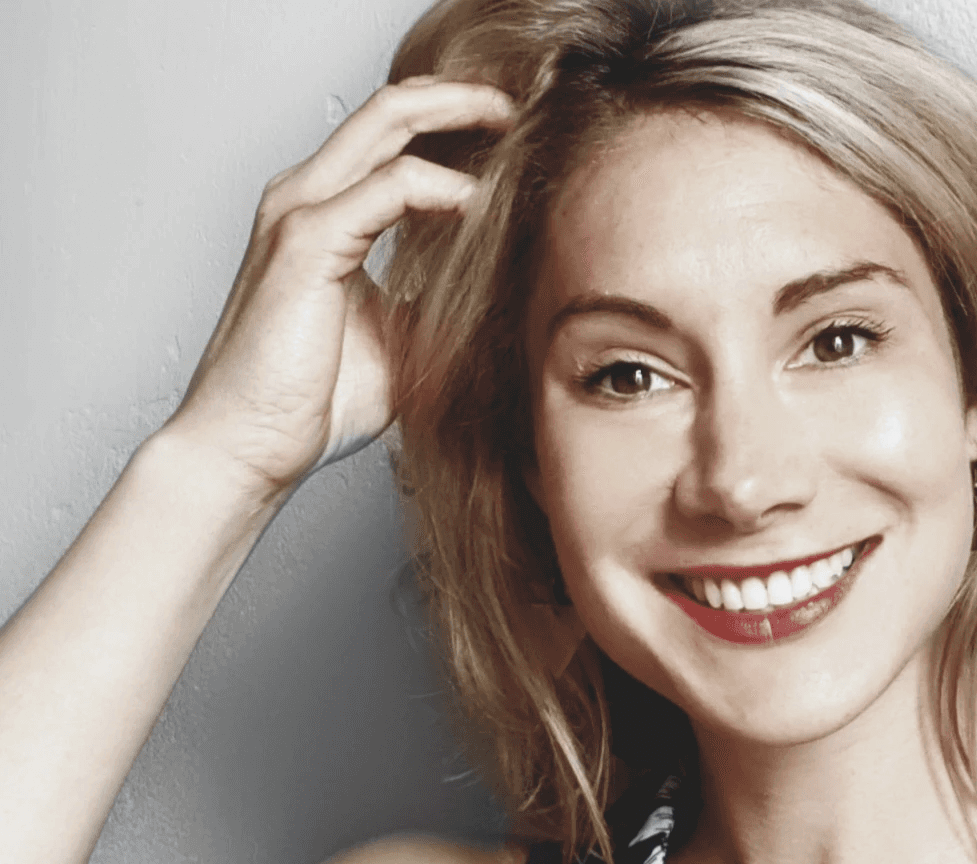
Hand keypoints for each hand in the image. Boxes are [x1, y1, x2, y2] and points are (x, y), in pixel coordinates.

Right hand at [166, 77, 513, 494]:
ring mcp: (301, 214)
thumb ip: (437, 304)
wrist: (250, 447)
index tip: (515, 135)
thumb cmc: (312, 402)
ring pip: (387, 125)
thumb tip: (498, 295)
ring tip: (514, 130)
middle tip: (521, 108)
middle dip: (464, 99)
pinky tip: (478, 207)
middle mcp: (307, 199)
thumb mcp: (402, 343)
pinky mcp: (305, 245)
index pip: (392, 139)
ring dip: (457, 117)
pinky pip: (386, 189)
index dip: (454, 124)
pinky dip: (439, 188)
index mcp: (326, 214)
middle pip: (392, 110)